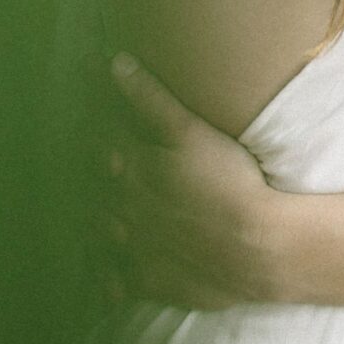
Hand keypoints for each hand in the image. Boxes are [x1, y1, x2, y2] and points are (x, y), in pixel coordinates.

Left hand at [101, 57, 288, 310]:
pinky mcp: (143, 281)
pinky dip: (105, 270)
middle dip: (88, 166)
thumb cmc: (228, 183)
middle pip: (90, 181)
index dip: (92, 118)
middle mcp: (119, 206)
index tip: (91, 105)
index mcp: (128, 166)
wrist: (254, 249)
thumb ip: (149, 97)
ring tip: (101, 204)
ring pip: (93, 228)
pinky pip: (111, 279)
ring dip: (92, 213)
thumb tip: (114, 63)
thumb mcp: (190, 131)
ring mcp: (128, 247)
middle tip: (98, 153)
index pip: (95, 135)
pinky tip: (108, 264)